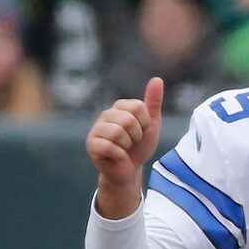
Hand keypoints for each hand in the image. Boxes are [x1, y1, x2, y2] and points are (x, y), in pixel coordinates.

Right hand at [86, 77, 163, 217]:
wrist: (131, 169)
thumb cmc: (140, 146)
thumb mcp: (152, 124)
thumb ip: (153, 102)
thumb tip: (157, 79)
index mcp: (120, 107)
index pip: (139, 107)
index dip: (145, 123)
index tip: (142, 131)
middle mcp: (106, 115)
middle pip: (128, 120)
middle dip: (136, 136)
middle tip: (132, 142)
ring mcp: (96, 129)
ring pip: (117, 133)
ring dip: (127, 145)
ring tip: (124, 148)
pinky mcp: (91, 145)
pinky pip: (110, 147)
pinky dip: (120, 155)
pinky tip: (118, 157)